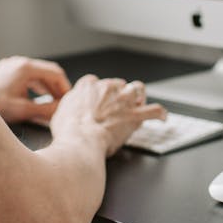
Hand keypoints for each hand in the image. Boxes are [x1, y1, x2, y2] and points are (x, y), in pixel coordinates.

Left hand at [0, 56, 71, 123]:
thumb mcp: (23, 110)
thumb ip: (46, 111)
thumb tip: (61, 111)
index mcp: (25, 68)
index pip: (56, 73)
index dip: (66, 87)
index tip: (69, 100)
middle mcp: (18, 63)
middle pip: (47, 72)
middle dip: (57, 88)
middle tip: (63, 103)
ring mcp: (10, 66)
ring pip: (37, 74)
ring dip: (47, 88)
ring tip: (52, 103)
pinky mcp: (4, 73)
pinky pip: (26, 77)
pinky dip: (35, 87)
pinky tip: (36, 99)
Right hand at [49, 75, 166, 155]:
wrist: (80, 140)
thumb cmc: (69, 131)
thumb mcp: (60, 113)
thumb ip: (69, 107)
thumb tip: (69, 111)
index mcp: (88, 86)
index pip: (95, 82)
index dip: (97, 93)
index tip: (97, 101)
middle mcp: (108, 88)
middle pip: (118, 84)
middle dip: (118, 93)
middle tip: (116, 106)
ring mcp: (123, 100)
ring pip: (137, 88)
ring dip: (138, 96)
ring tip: (138, 103)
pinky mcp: (135, 115)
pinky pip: (155, 110)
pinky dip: (160, 114)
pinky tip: (162, 117)